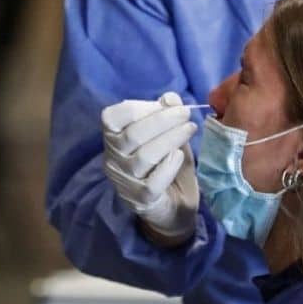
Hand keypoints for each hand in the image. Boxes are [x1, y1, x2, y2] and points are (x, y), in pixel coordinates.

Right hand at [101, 92, 198, 244]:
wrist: (174, 205)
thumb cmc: (167, 162)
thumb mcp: (169, 134)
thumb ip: (167, 114)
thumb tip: (170, 98)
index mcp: (113, 138)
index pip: (112, 117)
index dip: (141, 107)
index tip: (167, 104)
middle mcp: (112, 159)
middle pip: (133, 135)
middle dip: (163, 120)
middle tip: (187, 114)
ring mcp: (124, 181)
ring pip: (144, 156)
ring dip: (171, 139)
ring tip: (190, 129)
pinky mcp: (140, 201)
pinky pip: (153, 182)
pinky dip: (169, 166)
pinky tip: (179, 156)